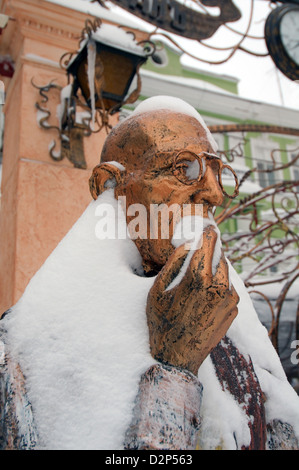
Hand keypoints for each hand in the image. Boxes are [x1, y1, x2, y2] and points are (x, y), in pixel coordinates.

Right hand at [146, 226, 238, 374]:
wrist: (177, 357)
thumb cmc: (162, 323)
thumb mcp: (158, 290)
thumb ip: (174, 262)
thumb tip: (187, 244)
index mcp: (198, 279)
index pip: (208, 244)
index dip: (208, 233)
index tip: (208, 227)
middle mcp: (219, 286)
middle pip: (220, 257)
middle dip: (212, 251)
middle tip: (201, 251)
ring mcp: (228, 299)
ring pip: (225, 273)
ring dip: (215, 268)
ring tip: (199, 276)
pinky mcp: (233, 310)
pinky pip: (227, 289)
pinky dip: (219, 285)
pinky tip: (203, 295)